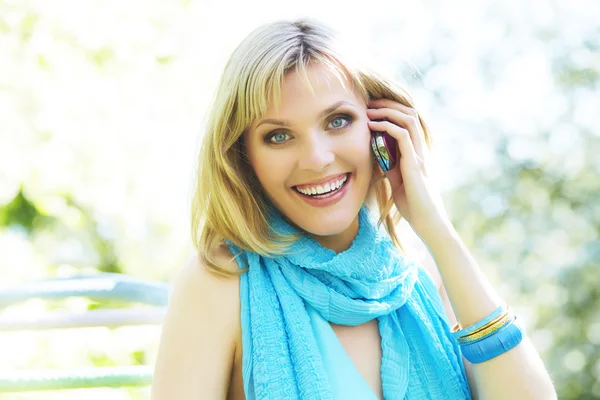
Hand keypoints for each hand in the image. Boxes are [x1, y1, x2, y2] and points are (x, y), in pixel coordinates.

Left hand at [367, 98, 451, 239]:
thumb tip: (376, 153)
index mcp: (418, 151)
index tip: (373, 108)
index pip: (409, 121)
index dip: (392, 110)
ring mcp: (420, 154)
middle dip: (389, 105)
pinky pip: (404, 136)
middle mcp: (421, 149)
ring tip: (369, 111)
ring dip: (387, 112)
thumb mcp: (396, 180)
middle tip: (370, 103)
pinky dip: (388, 126)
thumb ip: (390, 165)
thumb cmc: (413, 204)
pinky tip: (373, 126)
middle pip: (410, 114)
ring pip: (408, 120)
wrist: (427, 222)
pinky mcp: (416, 163)